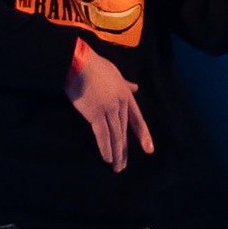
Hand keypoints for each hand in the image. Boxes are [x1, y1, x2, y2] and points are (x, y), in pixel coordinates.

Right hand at [67, 37, 154, 169]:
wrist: (78, 61)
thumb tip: (135, 87)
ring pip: (116, 136)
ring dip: (117, 154)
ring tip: (117, 168)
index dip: (143, 135)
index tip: (149, 149)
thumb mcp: (114, 72)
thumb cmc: (92, 64)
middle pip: (124, 131)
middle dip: (125, 150)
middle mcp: (120, 103)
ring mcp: (108, 109)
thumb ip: (125, 83)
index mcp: (125, 94)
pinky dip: (106, 148)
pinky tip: (107, 159)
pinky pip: (102, 135)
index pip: (137, 119)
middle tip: (124, 165)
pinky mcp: (94, 113)